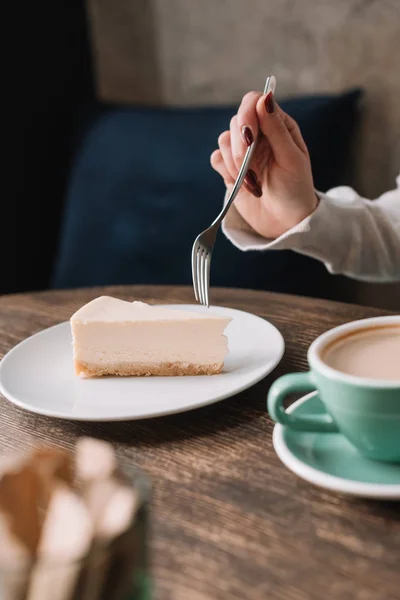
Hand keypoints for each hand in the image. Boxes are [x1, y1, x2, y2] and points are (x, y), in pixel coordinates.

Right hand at [211, 91, 318, 238]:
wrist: (285, 222)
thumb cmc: (296, 190)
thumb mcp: (291, 159)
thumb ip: (277, 129)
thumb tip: (265, 98)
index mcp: (278, 126)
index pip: (253, 102)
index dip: (247, 114)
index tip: (249, 135)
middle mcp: (259, 134)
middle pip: (235, 121)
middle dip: (241, 147)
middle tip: (252, 170)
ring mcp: (243, 152)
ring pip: (223, 141)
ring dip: (235, 163)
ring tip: (252, 182)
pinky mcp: (230, 169)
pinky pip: (216, 158)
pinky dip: (225, 171)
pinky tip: (241, 184)